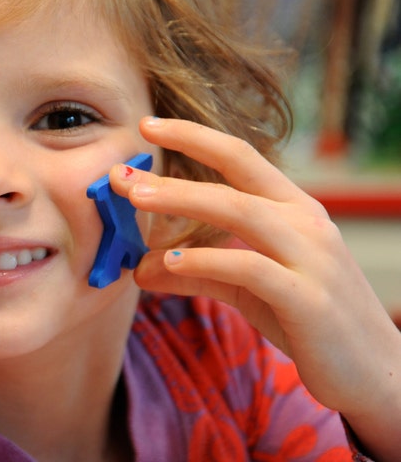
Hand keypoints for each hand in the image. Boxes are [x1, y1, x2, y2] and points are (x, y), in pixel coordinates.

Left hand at [109, 117, 400, 458]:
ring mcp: (312, 258)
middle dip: (176, 166)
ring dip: (183, 199)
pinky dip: (208, 260)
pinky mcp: (309, 300)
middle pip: (235, 175)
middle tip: (121, 170)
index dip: (193, 136)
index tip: (147, 124)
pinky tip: (172, 261)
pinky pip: (251, 269)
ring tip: (136, 197)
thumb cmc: (308, 319)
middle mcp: (306, 222)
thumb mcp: (248, 288)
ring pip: (240, 211)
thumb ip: (198, 272)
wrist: (375, 372)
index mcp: (293, 209)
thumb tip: (139, 269)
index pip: (241, 156)